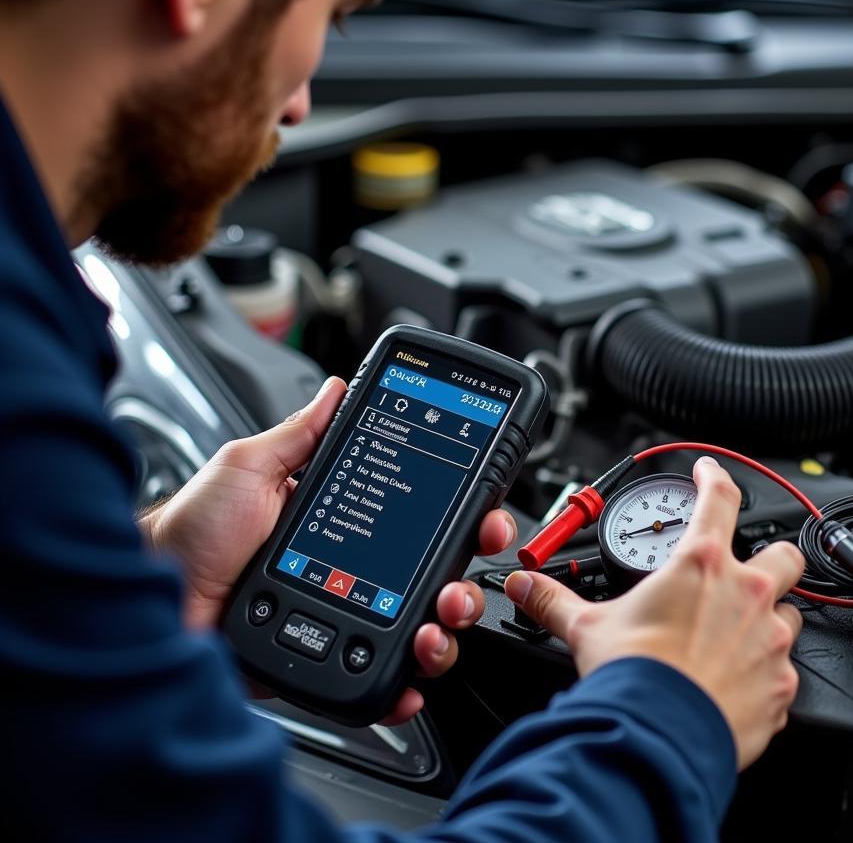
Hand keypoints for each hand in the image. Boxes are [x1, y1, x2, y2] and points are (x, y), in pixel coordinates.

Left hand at [139, 377, 517, 724]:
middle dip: (464, 582)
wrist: (151, 598)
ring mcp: (342, 613)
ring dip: (443, 631)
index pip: (417, 517)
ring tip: (435, 623)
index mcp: (340, 518)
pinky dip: (404, 682)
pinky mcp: (324, 658)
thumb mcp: (249, 466)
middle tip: (460, 581)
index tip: (483, 514)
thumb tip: (335, 390)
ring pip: (417, 629)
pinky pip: (378, 675)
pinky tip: (409, 675)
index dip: (459, 517)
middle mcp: (350, 567)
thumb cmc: (192, 531)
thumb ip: (299, 434)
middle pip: (431, 578)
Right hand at [504, 456, 803, 769]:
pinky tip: (736, 681)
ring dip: (770, 618)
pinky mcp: (781, 686)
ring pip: (790, 614)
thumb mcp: (588, 627)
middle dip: (771, 556)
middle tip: (743, 570)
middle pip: (783, 554)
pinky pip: (784, 671)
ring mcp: (770, 640)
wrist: (660, 737)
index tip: (709, 472)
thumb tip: (525, 586)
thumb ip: (555, 600)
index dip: (714, 476)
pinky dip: (765, 672)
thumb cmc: (633, 676)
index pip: (719, 499)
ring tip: (736, 635)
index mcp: (702, 565)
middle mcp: (746, 594)